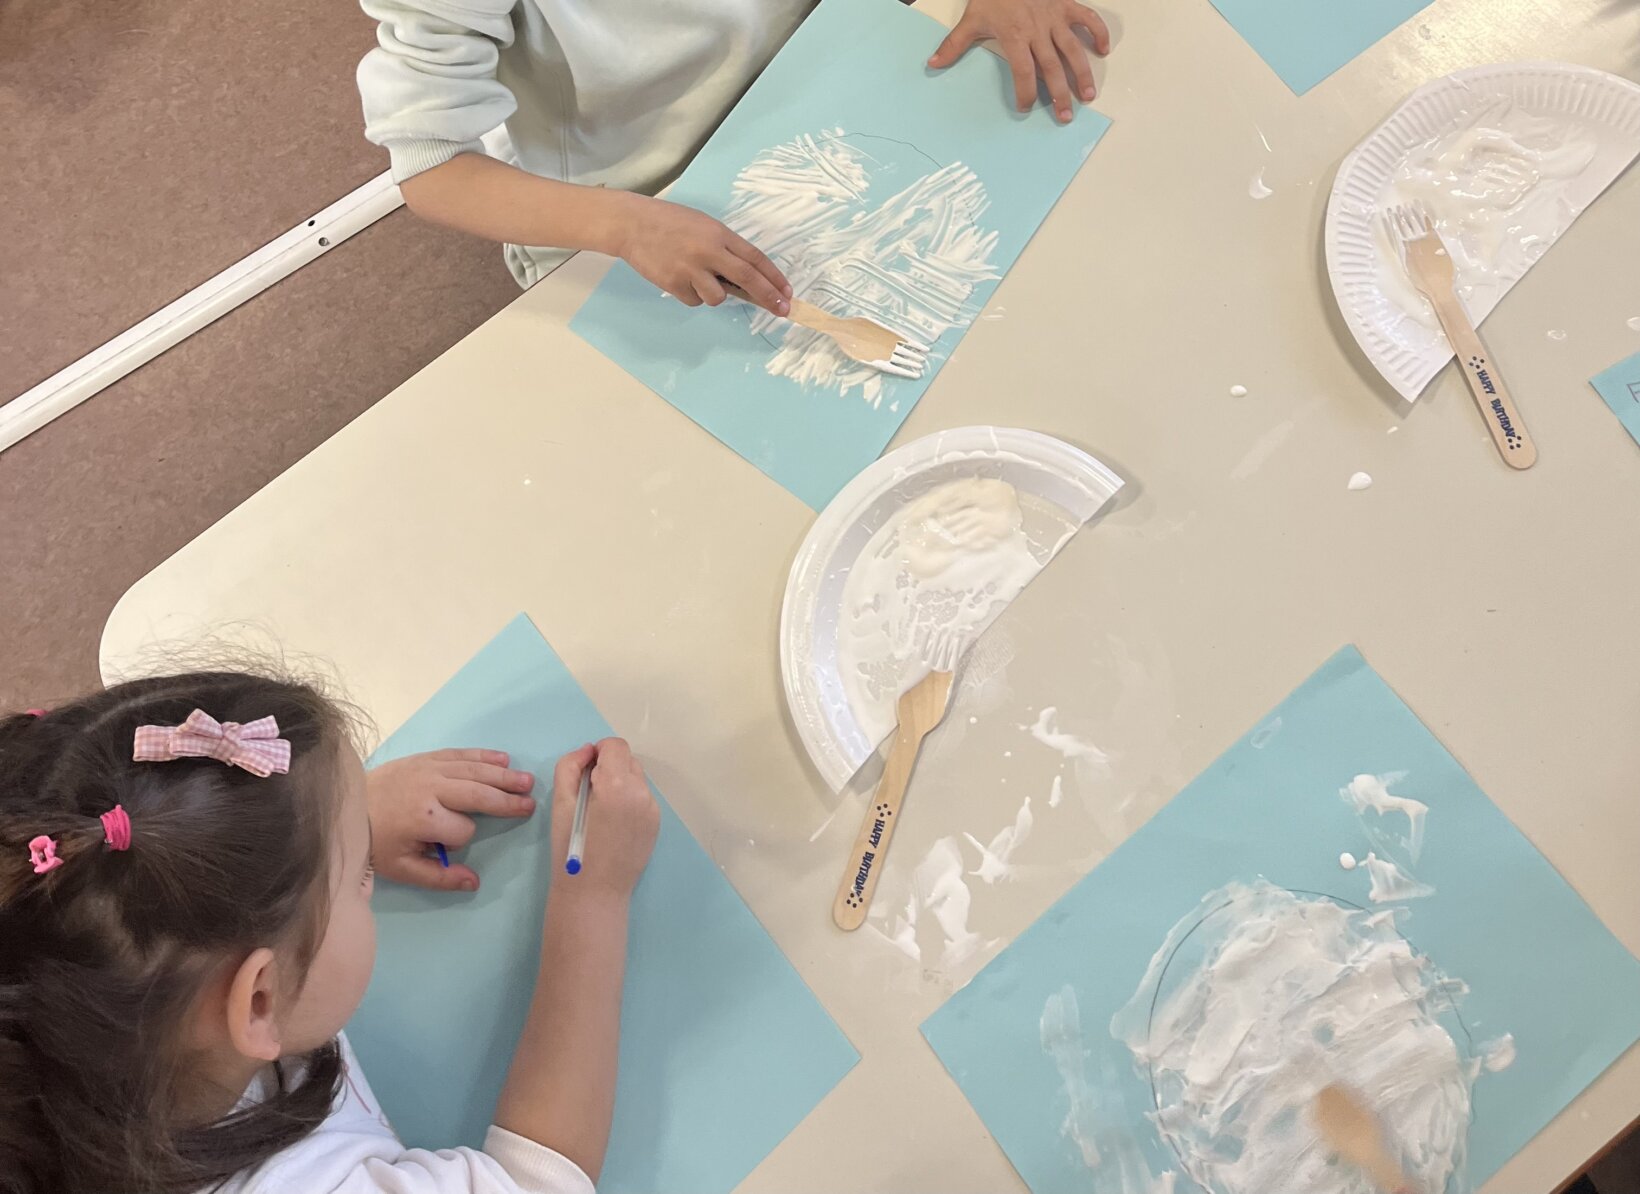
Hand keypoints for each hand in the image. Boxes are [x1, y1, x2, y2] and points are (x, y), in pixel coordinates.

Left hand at [366, 749, 536, 891]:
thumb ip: (440, 877)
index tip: (446, 844)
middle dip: (506, 800)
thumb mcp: (403, 868)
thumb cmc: (377, 841)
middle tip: (531, 803)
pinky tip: (503, 759)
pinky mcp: (426, 757)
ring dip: (503, 776)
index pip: (464, 830)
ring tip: (527, 780)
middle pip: (478, 794)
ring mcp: (429, 769)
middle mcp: (431, 789)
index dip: (461, 839)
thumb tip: (475, 882)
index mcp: (425, 819)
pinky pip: (461, 754)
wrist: (348, 807)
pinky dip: (483, 756)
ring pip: (475, 771)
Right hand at [550, 740, 659, 901]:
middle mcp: (641, 792)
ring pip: (636, 780)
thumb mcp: (561, 802)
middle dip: (609, 769)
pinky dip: (628, 802)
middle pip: (627, 761)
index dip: (598, 753)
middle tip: (590, 795)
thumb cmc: (572, 848)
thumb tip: (588, 751)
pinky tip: (613, 825)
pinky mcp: (656, 824)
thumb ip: (571, 766)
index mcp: (618, 784)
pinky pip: (642, 799)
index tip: (586, 772)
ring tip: (601, 813)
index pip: (615, 746)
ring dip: (620, 785)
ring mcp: (652, 809)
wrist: (595, 891)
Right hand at [614, 194, 791, 315]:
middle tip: (784, 310)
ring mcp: (691, 269)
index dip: (774, 277)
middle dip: (768, 297)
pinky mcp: (674, 284)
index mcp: (719, 234)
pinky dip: (691, 294)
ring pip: (718, 297)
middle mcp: (708, 251)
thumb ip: (725, 250)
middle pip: (747, 279)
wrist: (632, 224)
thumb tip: (746, 280)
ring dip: (714, 294)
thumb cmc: (671, 223)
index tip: (787, 292)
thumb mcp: (704, 226)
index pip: (755, 258)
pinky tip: (678, 277)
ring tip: (696, 276)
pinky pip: (694, 301)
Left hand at [928, 0, 1110, 123]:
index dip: (1026, 92)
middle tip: (1064, 117)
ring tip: (1088, 95)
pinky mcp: (1066, 5)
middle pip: (1052, 68)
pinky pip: (1088, 19)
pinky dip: (1098, 32)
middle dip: (1059, 94)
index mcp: (1015, 36)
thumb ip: (954, 44)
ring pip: (1073, 50)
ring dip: (1082, 73)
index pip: (1024, 71)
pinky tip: (1103, 50)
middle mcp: (1038, 30)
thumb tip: (933, 64)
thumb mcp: (971, 18)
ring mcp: (1055, 18)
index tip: (1026, 108)